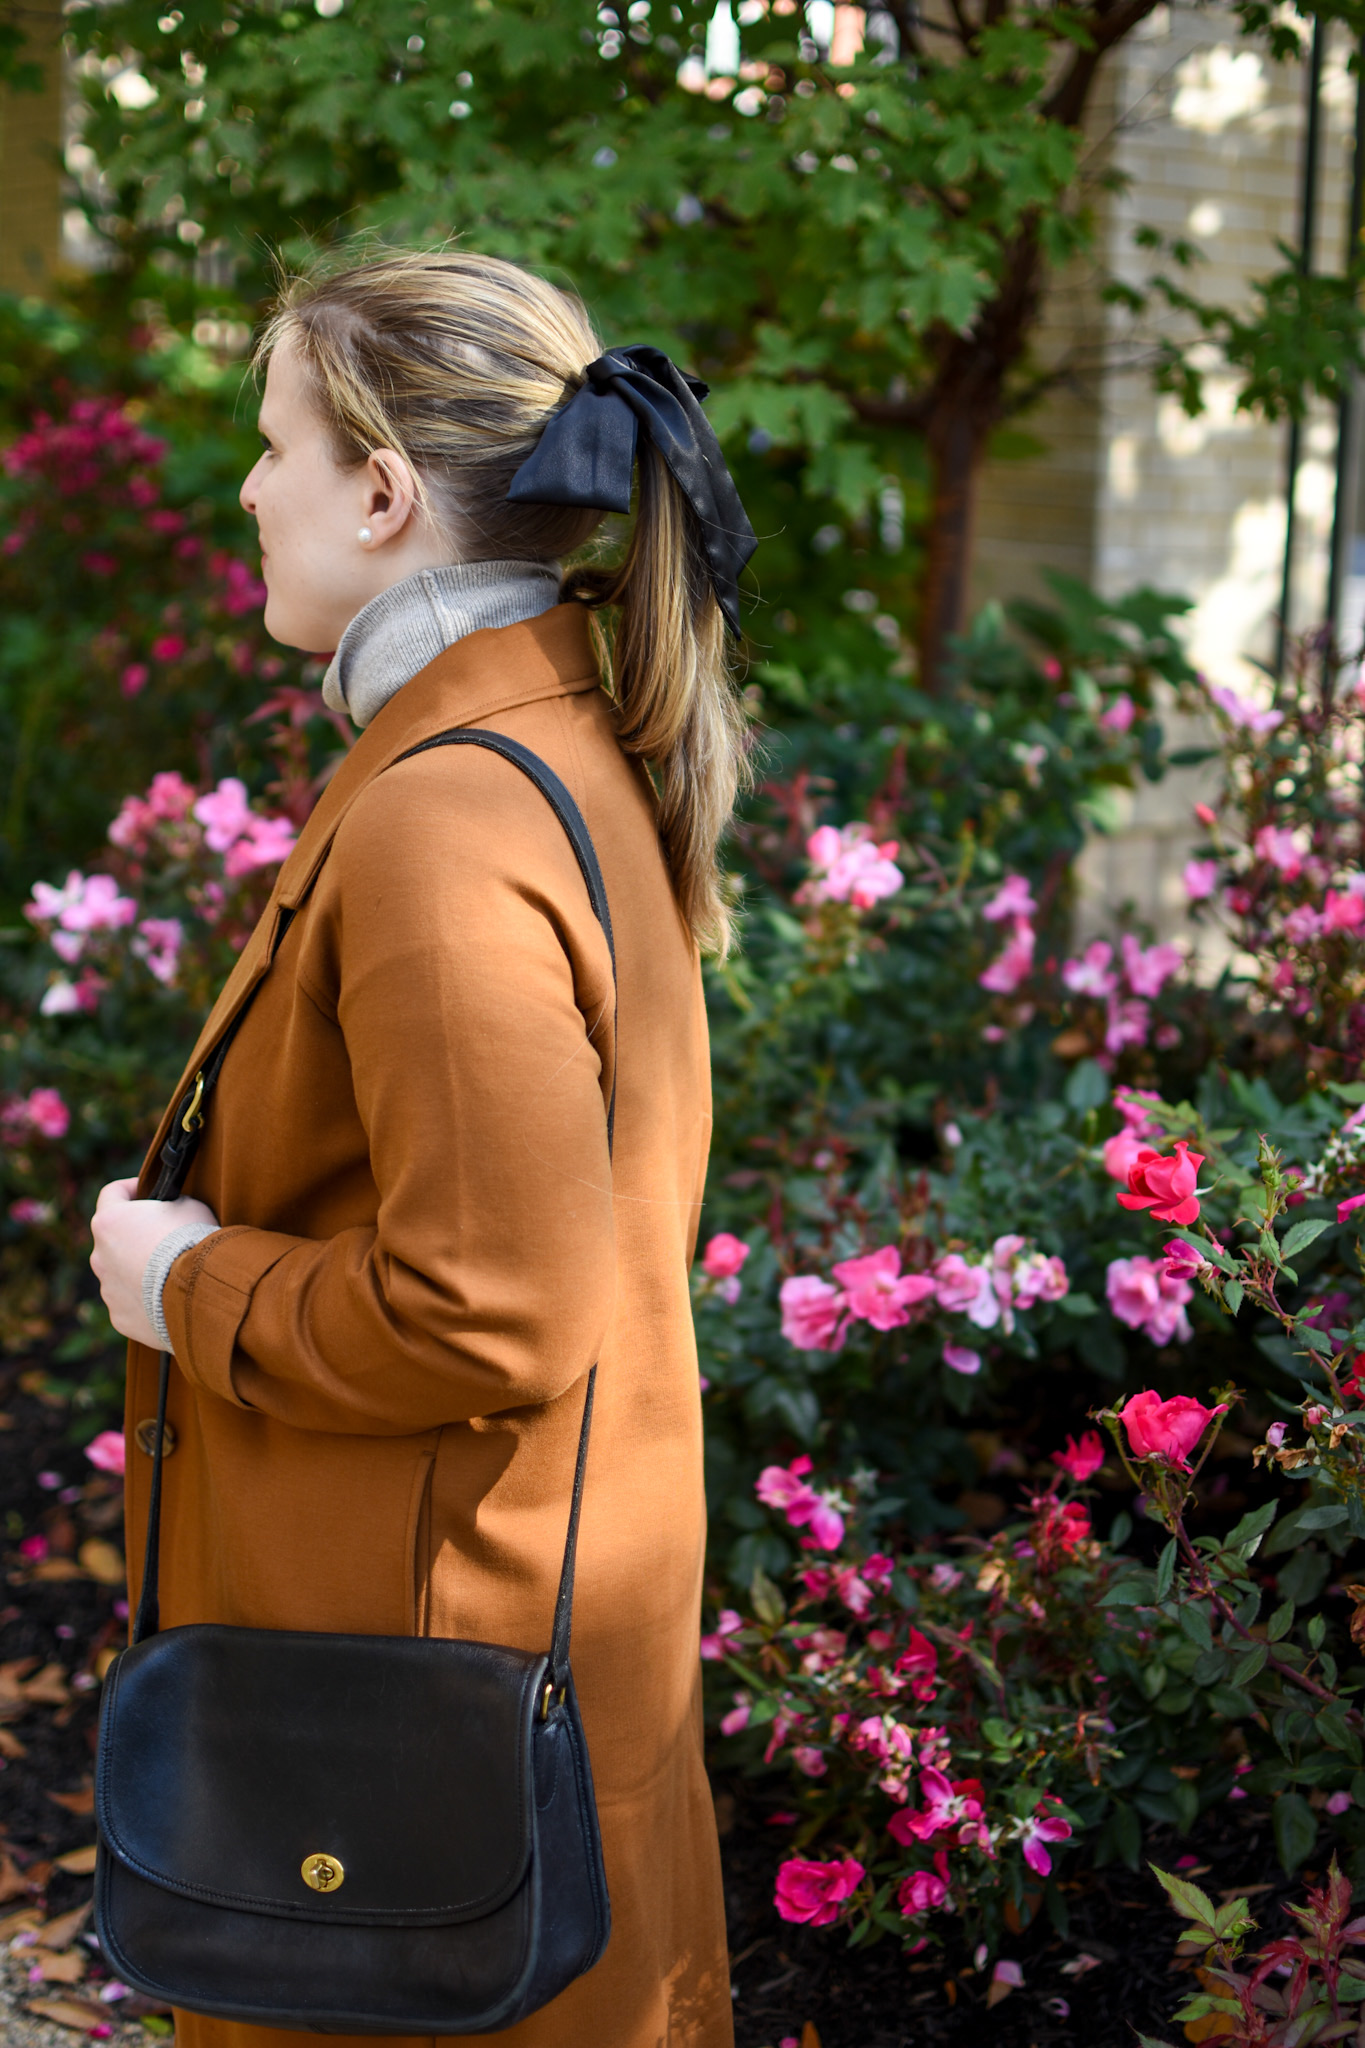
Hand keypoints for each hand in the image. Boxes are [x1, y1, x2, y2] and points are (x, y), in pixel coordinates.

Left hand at [90, 1178, 219, 1347]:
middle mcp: (99, 1255)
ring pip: (120, 1273)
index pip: (112, 1193)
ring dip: (139, 1269)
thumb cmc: (192, 1240)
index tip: (149, 1191)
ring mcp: (108, 1289)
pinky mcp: (118, 1317)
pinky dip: (146, 1298)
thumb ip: (170, 1206)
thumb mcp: (189, 1205)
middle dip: (135, 1234)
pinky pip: (131, 1302)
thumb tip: (170, 1212)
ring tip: (173, 1272)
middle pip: (114, 1238)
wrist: (199, 1291)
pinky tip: (170, 1297)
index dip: (132, 1188)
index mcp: (109, 1221)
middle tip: (166, 1236)